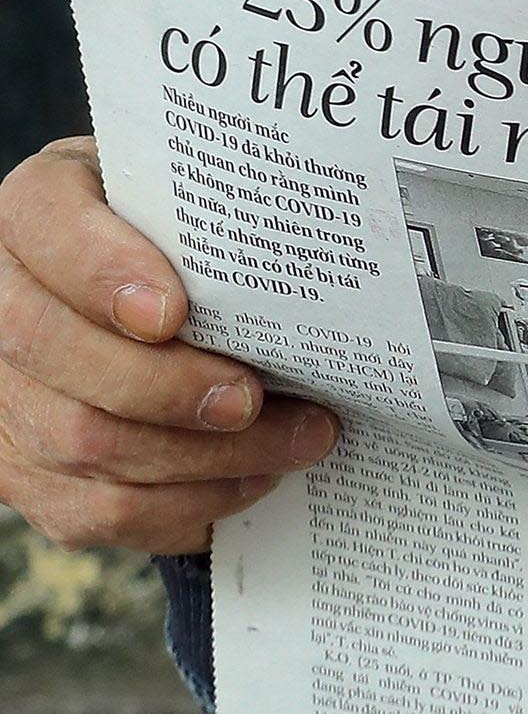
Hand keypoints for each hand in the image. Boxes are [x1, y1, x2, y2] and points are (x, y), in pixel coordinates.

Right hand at [0, 138, 335, 555]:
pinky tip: (253, 478)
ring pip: (83, 442)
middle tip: (255, 396)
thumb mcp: (193, 205)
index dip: (103, 273)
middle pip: (54, 352)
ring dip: (206, 455)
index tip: (174, 311)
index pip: (43, 224)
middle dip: (169, 387)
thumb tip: (311, 256)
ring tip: (297, 440)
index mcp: (33, 214)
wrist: (144, 308)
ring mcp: (3, 396)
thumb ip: (219, 221)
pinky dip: (189, 503)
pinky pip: (98, 508)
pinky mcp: (25, 472)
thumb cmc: (186, 247)